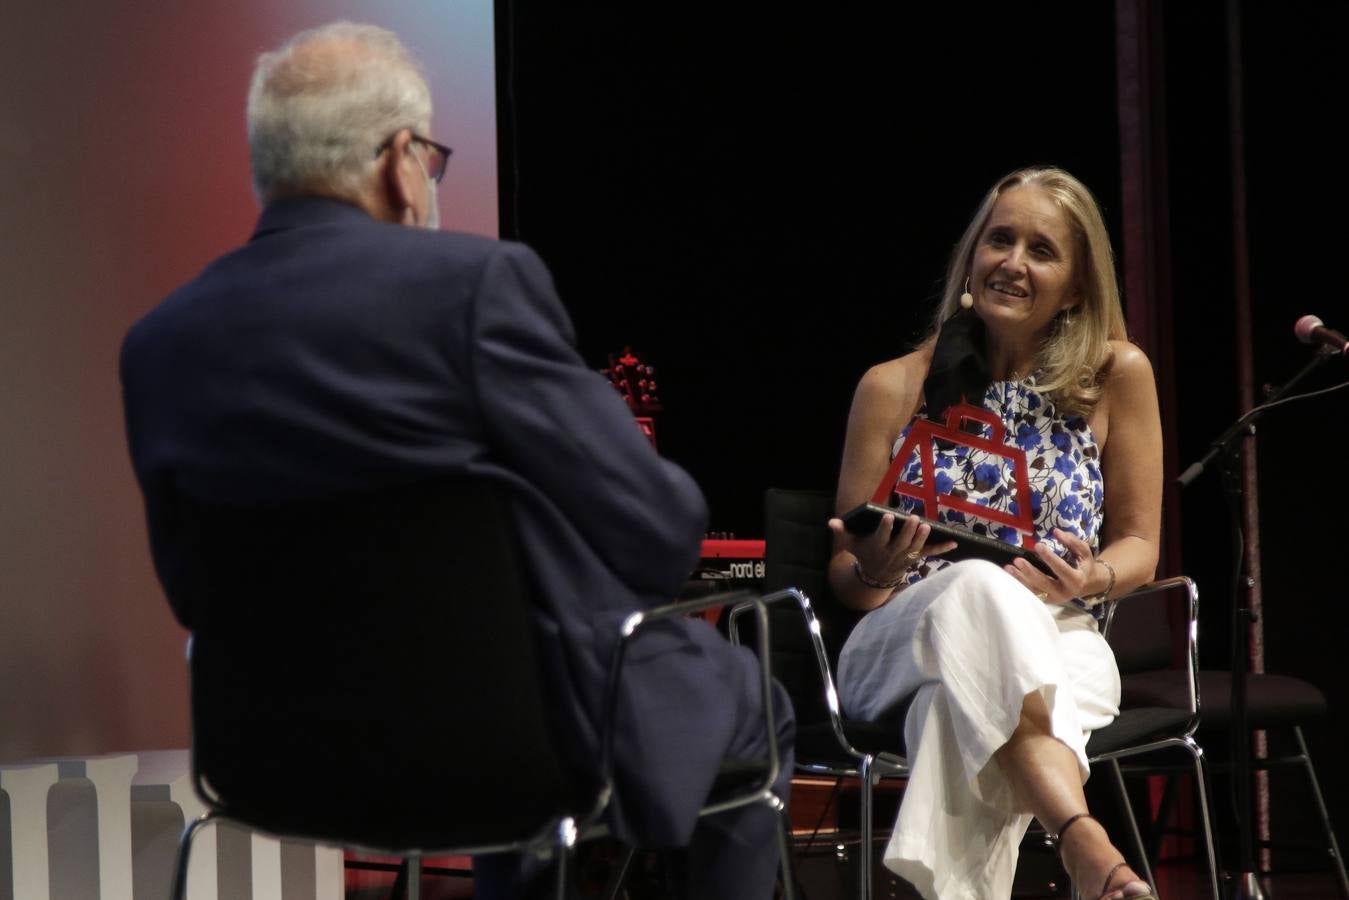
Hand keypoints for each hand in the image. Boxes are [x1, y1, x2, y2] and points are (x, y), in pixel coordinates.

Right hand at [828, 512, 957, 586]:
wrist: (876, 577)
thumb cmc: (864, 555)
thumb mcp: (851, 545)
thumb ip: (842, 533)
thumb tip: (831, 522)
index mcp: (877, 547)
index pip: (881, 537)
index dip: (885, 527)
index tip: (888, 516)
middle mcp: (892, 554)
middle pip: (901, 542)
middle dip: (907, 531)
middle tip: (912, 517)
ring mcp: (905, 557)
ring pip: (915, 548)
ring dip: (921, 537)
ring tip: (926, 525)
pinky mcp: (915, 559)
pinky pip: (930, 554)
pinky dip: (942, 549)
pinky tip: (954, 543)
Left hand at [1004, 527, 1097, 603]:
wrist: (1089, 585)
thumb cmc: (1085, 565)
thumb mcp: (1084, 552)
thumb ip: (1072, 541)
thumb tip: (1055, 531)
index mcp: (1076, 580)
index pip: (1061, 569)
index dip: (1049, 557)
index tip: (1037, 545)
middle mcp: (1064, 592)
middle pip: (1045, 583)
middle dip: (1030, 572)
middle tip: (1018, 560)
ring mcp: (1054, 598)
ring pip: (1035, 590)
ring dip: (1021, 578)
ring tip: (1009, 567)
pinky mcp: (1047, 600)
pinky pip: (1032, 593)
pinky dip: (1020, 583)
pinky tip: (1011, 574)